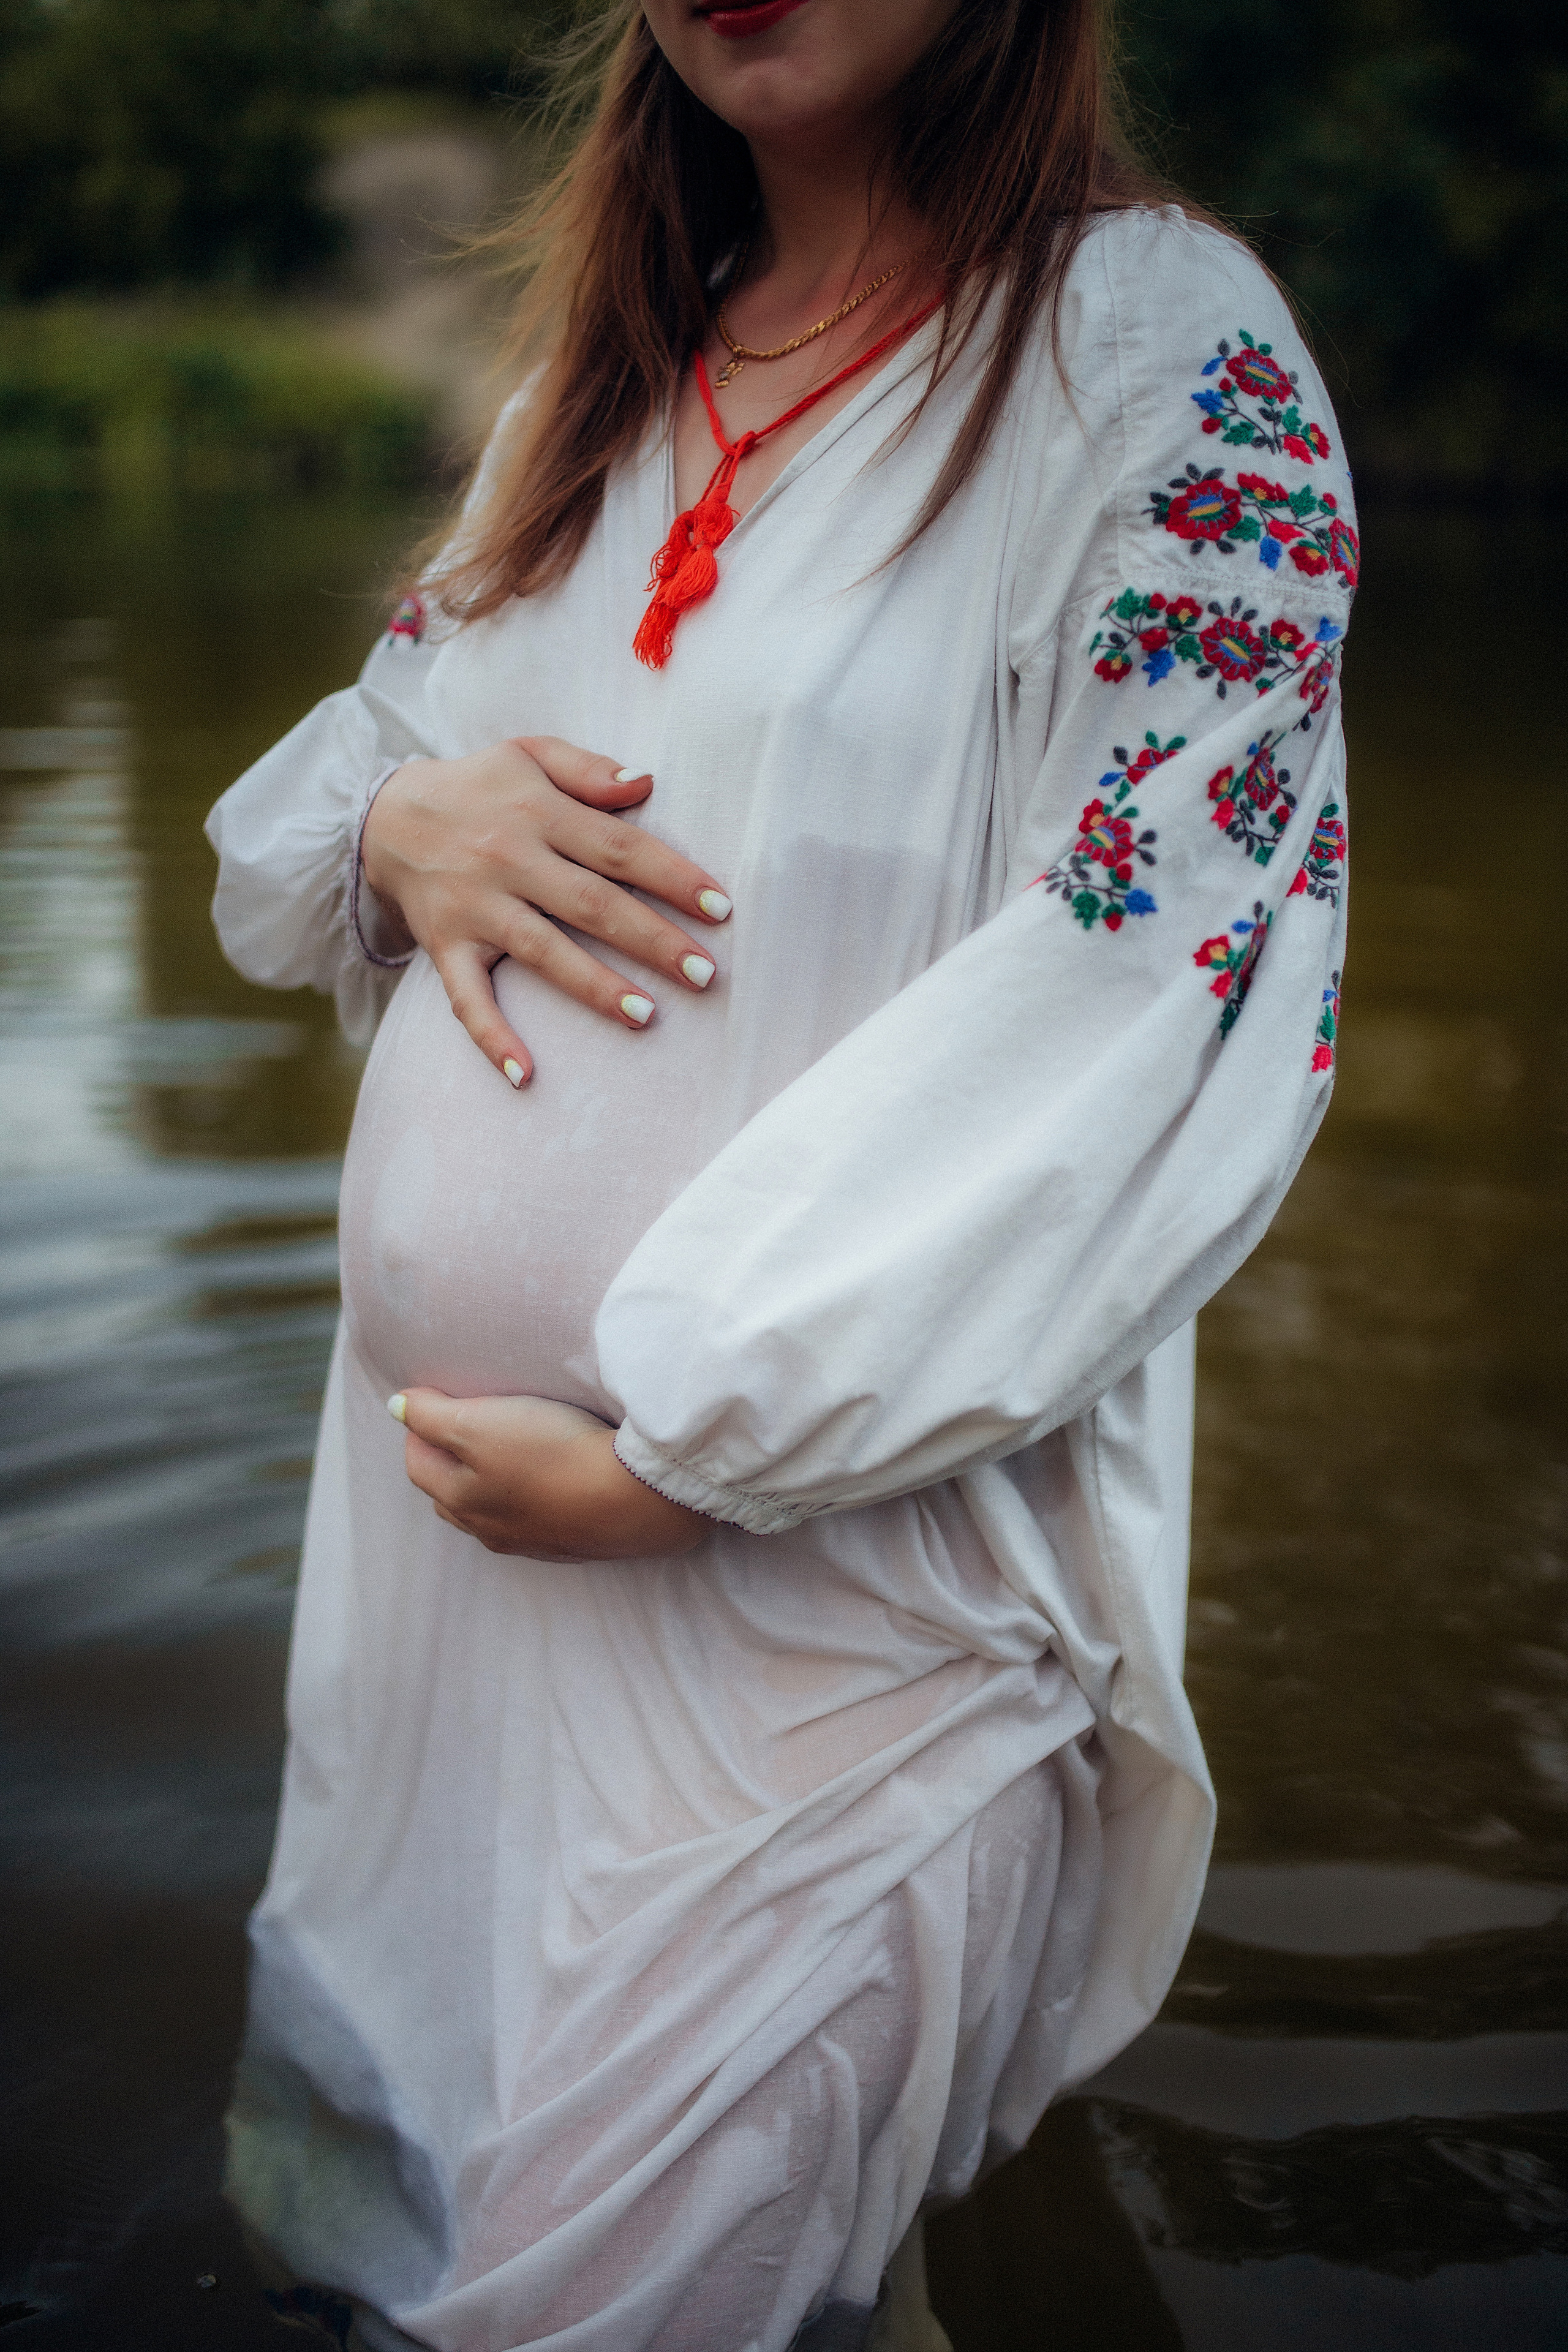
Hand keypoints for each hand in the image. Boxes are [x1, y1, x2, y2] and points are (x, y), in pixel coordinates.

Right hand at [360, 737, 731, 1084]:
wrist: (384, 816)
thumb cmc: (479, 787)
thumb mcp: (530, 754)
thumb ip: (588, 769)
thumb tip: (647, 783)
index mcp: (538, 812)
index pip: (618, 847)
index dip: (672, 877)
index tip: (720, 908)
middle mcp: (507, 860)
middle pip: (590, 903)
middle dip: (651, 940)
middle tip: (705, 973)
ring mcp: (475, 908)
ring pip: (542, 951)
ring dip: (594, 987)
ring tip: (647, 1016)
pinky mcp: (445, 946)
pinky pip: (466, 998)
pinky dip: (492, 1037)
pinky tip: (525, 1075)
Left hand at [390, 1387, 709, 1561]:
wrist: (633, 1498)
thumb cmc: (551, 1453)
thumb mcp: (479, 1423)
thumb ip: (431, 1416)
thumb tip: (396, 1407)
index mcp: (460, 1500)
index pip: (418, 1464)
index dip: (418, 1429)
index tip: (429, 1400)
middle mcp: (490, 1529)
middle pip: (450, 1495)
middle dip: (447, 1462)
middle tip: (461, 1425)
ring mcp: (534, 1540)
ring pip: (492, 1512)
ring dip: (488, 1484)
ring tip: (504, 1453)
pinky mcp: (574, 1541)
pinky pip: (537, 1519)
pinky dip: (531, 1498)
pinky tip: (550, 1481)